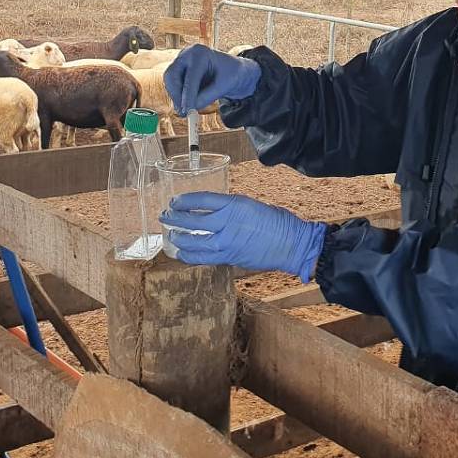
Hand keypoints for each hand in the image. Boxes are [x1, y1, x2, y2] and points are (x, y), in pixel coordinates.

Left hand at [159, 192, 326, 279]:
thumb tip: (215, 214)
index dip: (184, 201)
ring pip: (194, 242)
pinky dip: (191, 255)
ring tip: (171, 236)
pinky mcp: (230, 258)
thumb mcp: (252, 206)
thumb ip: (232, 209)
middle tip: (165, 217)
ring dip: (180, 239)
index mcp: (235, 205)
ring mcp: (227, 242)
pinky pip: (204, 257)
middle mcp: (228, 223)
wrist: (292, 244)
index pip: (202, 200)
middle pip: (193, 221)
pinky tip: (183, 253)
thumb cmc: (278, 222)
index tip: (175, 202)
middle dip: (175, 219)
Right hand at [163, 43, 260, 115]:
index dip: (188, 94)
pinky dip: (178, 97)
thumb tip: (191, 109)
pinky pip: (173, 86)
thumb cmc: (231, 75)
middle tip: (183, 113)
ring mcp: (180, 61)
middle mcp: (187, 54)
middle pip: (171, 75)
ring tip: (189, 110)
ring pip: (170, 82)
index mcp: (200, 53)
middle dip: (176, 95)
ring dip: (177, 98)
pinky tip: (189, 103)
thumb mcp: (224, 86)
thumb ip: (208, 96)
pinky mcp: (178, 71)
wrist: (231, 70)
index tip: (188, 110)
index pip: (191, 76)